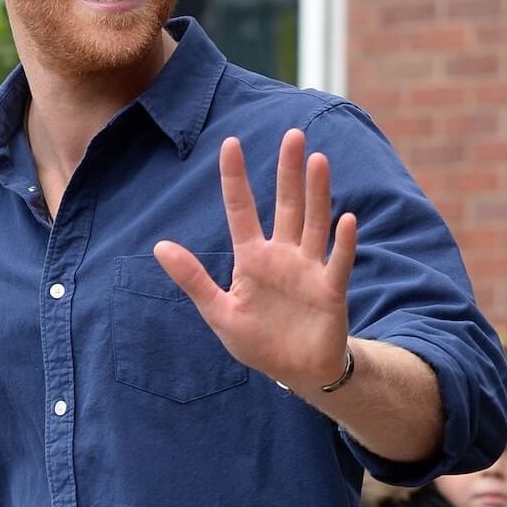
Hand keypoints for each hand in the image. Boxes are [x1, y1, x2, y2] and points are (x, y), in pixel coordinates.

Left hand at [154, 128, 357, 387]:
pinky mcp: (331, 290)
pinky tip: (346, 219)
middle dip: (289, 171)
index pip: (241, 209)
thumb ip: (193, 279)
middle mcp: (283, 255)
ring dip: (317, 193)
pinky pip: (338, 262)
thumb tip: (159, 246)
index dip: (235, 177)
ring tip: (318, 160)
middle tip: (292, 135)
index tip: (231, 143)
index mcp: (252, 257)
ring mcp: (309, 269)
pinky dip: (344, 243)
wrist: (296, 372)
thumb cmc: (258, 340)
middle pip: (287, 205)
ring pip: (314, 223)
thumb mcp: (218, 312)